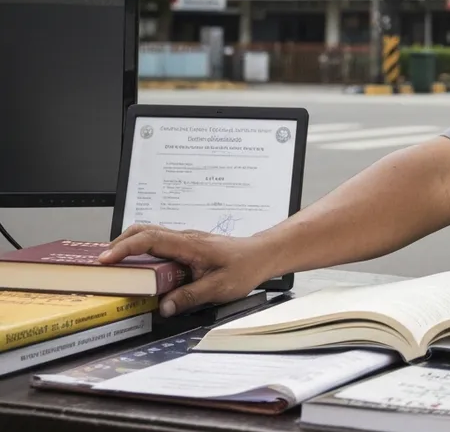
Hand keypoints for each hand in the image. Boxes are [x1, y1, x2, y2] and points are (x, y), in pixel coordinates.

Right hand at [99, 224, 272, 317]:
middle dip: (118, 244)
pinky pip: (158, 244)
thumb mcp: (219, 287)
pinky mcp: (185, 247)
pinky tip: (138, 269)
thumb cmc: (245, 266)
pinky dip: (141, 252)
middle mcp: (184, 238)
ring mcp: (184, 241)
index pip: (150, 239)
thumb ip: (190, 296)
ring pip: (149, 236)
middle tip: (100, 262)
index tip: (106, 259)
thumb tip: (165, 306)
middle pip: (143, 231)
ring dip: (128, 247)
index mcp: (190, 245)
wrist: (261, 255)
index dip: (125, 248)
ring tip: (112, 266)